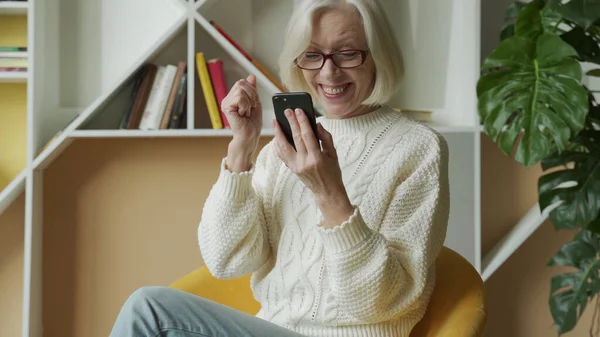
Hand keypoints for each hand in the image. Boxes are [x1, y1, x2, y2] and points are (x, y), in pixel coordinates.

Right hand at [221, 74, 262, 143]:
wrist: (250, 136)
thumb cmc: (252, 123)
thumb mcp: (255, 102)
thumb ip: (253, 90)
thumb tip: (251, 76)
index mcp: (234, 97)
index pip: (243, 82)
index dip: (252, 90)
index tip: (254, 103)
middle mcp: (228, 99)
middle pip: (241, 83)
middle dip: (252, 95)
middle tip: (251, 107)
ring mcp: (226, 103)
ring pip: (241, 90)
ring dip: (249, 102)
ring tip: (246, 112)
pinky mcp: (226, 107)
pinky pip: (239, 97)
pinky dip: (245, 106)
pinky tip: (243, 114)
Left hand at [273, 108, 353, 227]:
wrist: (327, 192)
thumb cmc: (333, 172)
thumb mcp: (333, 154)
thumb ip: (326, 138)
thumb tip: (316, 124)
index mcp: (317, 158)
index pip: (307, 136)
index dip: (302, 122)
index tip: (298, 110)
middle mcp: (304, 163)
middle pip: (295, 139)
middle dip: (290, 123)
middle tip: (286, 110)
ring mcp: (296, 167)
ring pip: (283, 147)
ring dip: (278, 133)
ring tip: (275, 121)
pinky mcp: (292, 169)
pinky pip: (282, 155)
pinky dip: (278, 145)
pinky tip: (277, 136)